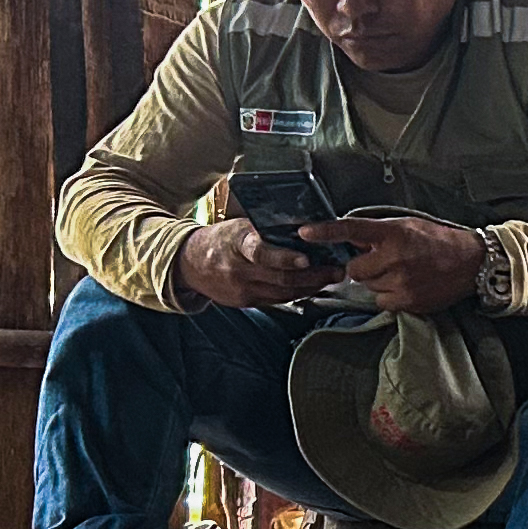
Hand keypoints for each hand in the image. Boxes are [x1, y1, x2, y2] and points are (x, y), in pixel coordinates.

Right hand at [178, 217, 334, 308]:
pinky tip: (313, 285)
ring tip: (332, 277)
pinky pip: (278, 300)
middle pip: (280, 279)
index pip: (260, 253)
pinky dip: (298, 293)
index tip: (306, 259)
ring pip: (283, 293)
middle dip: (313, 276)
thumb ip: (265, 229)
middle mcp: (238, 270)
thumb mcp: (239, 226)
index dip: (284, 258)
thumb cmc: (222, 238)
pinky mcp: (246, 303)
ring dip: (311, 286)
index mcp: (236, 244)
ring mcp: (242, 290)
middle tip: (337, 270)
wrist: (190, 264)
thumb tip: (304, 225)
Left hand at [300, 213, 486, 315]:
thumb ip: (379, 233)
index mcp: (394, 233)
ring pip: (368, 286)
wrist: (470, 263)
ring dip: (377, 281)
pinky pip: (381, 301)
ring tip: (401, 273)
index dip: (326, 231)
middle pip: (354, 269)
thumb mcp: (407, 226)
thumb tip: (351, 240)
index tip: (304, 232)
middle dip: (362, 266)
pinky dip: (388, 295)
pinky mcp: (407, 301)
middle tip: (382, 261)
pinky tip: (405, 286)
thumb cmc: (438, 241)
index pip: (352, 230)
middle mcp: (395, 257)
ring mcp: (401, 282)